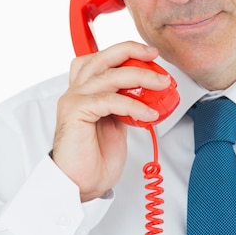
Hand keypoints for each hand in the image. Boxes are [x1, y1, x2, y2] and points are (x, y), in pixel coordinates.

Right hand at [53, 42, 170, 201]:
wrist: (80, 184)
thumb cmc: (95, 157)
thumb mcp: (116, 121)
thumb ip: (124, 102)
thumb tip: (147, 91)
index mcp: (85, 89)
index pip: (101, 58)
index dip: (125, 51)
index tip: (149, 54)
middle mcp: (77, 90)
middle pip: (102, 57)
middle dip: (131, 51)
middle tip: (153, 56)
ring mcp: (74, 99)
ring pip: (110, 75)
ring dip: (141, 77)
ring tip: (161, 85)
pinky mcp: (76, 112)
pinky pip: (111, 100)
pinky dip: (134, 105)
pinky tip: (149, 114)